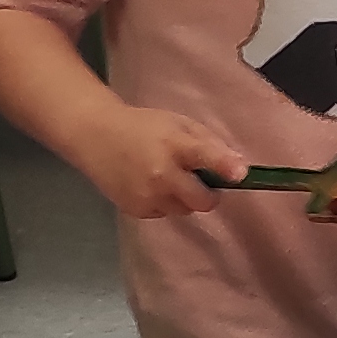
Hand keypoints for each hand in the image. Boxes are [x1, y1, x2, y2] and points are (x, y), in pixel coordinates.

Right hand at [69, 103, 245, 220]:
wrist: (94, 136)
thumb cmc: (144, 127)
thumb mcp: (179, 123)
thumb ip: (210, 143)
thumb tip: (241, 169)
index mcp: (173, 144)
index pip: (204, 157)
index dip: (224, 166)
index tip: (241, 174)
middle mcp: (160, 174)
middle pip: (202, 201)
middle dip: (208, 194)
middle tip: (200, 180)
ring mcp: (147, 195)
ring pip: (185, 210)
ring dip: (185, 198)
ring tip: (168, 177)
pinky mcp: (136, 209)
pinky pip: (165, 213)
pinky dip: (165, 202)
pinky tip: (150, 184)